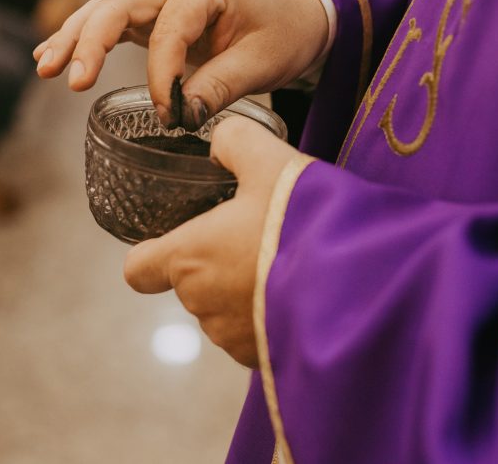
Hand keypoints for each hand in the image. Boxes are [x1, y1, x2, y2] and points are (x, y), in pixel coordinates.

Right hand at [34, 0, 327, 129]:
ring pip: (107, 11)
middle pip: (120, 6)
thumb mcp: (262, 63)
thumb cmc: (284, 32)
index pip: (169, 31)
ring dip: (75, 38)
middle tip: (73, 80)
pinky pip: (113, 22)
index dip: (162, 75)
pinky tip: (53, 55)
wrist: (298, 15)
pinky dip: (85, 38)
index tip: (169, 114)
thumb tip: (181, 114)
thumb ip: (219, 87)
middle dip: (91, 42)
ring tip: (46, 67)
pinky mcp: (156, 14)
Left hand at [123, 117, 300, 366]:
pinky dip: (269, 315)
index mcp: (189, 257)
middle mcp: (201, 303)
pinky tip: (300, 292)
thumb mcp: (269, 161)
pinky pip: (255, 332)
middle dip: (217, 263)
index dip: (150, 255)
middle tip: (258, 236)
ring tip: (286, 263)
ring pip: (224, 309)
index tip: (176, 241)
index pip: (138, 270)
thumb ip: (235, 142)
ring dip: (244, 290)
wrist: (358, 281)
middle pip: (191, 284)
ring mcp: (232, 336)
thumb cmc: (303, 219)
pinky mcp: (263, 357)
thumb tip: (222, 140)